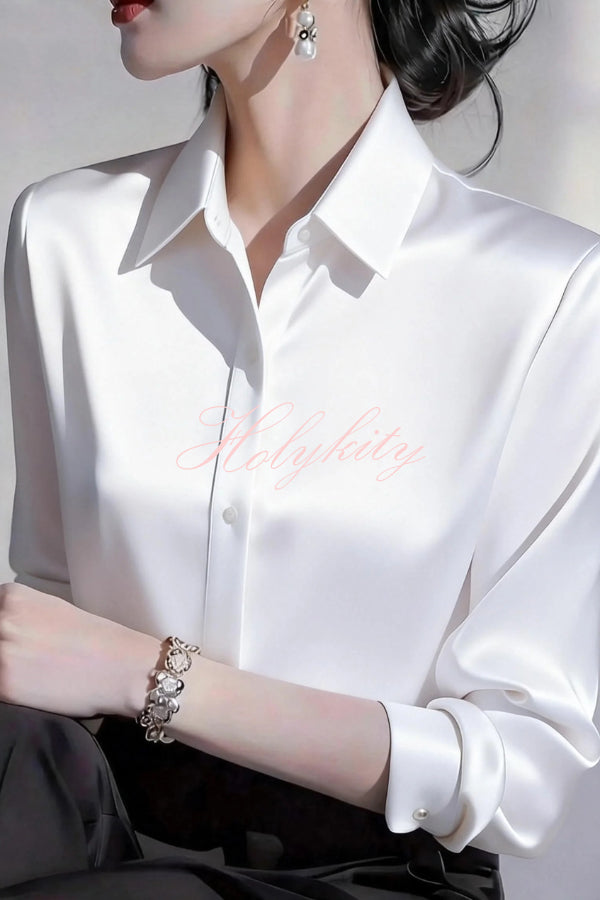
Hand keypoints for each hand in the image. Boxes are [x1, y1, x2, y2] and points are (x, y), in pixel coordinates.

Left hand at [0, 582, 161, 718]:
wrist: (121, 667)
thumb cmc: (93, 640)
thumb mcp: (51, 611)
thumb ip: (18, 617)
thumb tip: (3, 631)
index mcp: (12, 597)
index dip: (2, 633)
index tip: (12, 643)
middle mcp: (2, 618)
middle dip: (5, 652)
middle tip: (27, 661)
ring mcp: (1, 650)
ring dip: (5, 670)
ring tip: (30, 675)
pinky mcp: (4, 684)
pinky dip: (6, 689)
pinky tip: (27, 690)